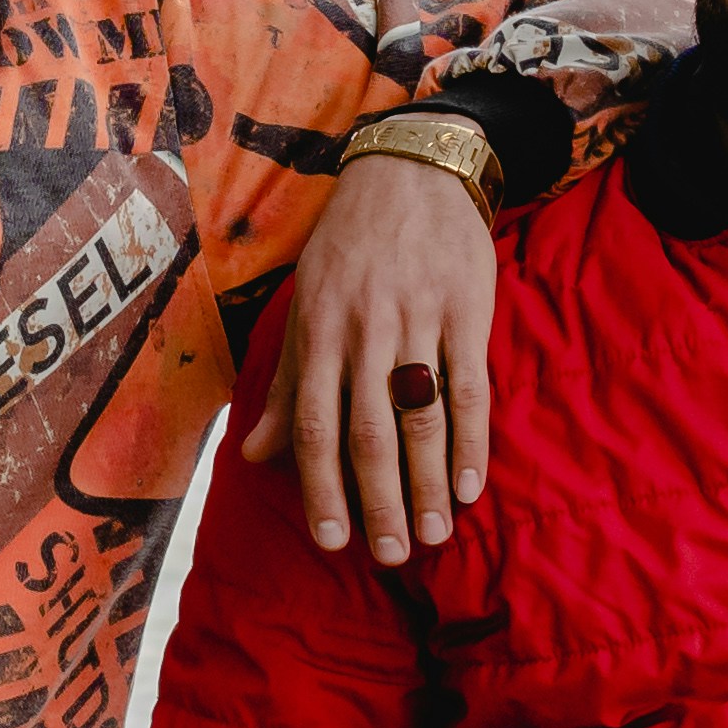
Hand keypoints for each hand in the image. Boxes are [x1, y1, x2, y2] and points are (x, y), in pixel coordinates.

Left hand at [238, 143, 494, 562]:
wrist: (410, 171)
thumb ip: (285, 385)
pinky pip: (471, 386)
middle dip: (378, 500)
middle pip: (370, 430)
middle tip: (388, 555)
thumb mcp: (303, 306)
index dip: (322, 487)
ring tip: (430, 535)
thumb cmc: (347, 248)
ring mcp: (418, 319)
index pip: (314, 423)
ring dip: (426, 482)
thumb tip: (256, 457)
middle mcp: (365, 329)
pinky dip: (472, 440)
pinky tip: (469, 486)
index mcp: (319, 331)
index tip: (332, 541)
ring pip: (422, 415)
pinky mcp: (466, 310)